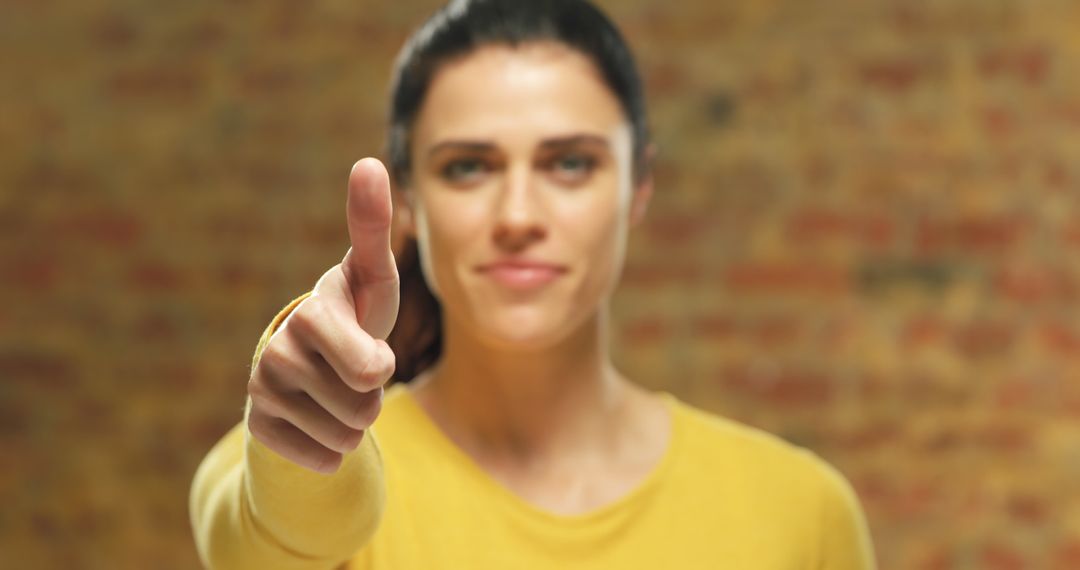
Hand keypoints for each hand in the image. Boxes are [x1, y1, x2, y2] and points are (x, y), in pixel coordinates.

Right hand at [247, 158, 399, 473]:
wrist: (311, 369)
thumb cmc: (355, 315)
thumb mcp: (374, 278)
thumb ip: (373, 228)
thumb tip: (367, 162)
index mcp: (312, 314)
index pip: (364, 362)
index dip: (373, 366)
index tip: (372, 358)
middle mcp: (277, 351)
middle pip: (364, 404)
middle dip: (373, 395)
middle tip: (356, 372)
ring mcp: (262, 393)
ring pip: (346, 436)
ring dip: (355, 423)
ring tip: (338, 392)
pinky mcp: (259, 431)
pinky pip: (323, 460)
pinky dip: (333, 450)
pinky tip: (318, 420)